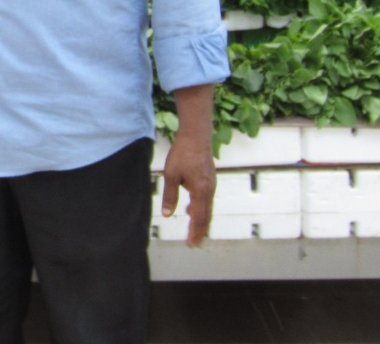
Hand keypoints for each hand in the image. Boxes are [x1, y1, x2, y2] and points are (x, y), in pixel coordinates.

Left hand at [160, 130, 215, 246]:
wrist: (196, 136)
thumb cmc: (182, 154)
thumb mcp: (171, 175)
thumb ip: (170, 196)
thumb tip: (167, 214)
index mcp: (201, 191)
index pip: (199, 217)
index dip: (195, 232)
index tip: (192, 244)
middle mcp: (209, 190)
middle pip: (206, 216)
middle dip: (200, 231)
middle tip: (195, 244)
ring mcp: (211, 184)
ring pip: (207, 208)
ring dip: (201, 220)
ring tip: (194, 232)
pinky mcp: (209, 179)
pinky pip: (206, 199)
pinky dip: (201, 209)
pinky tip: (191, 209)